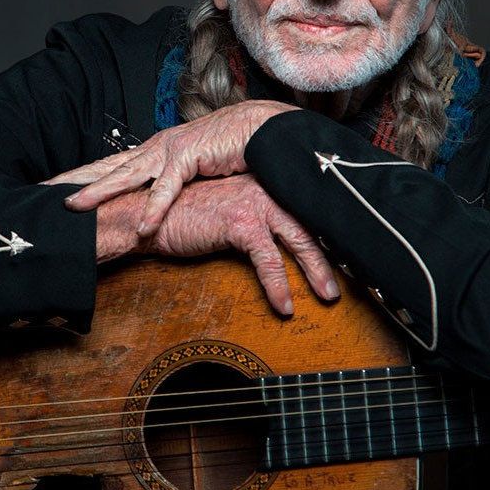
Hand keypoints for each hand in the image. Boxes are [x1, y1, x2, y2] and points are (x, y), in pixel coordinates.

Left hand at [59, 100, 298, 236]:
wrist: (262, 130)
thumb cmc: (230, 150)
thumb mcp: (193, 172)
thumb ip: (172, 187)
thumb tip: (154, 209)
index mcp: (152, 151)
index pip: (108, 166)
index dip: (80, 177)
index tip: (53, 188)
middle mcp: (154, 149)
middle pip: (105, 168)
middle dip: (73, 181)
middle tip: (41, 192)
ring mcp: (169, 151)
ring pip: (125, 176)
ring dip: (98, 192)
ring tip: (73, 207)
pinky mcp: (189, 158)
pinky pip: (167, 190)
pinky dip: (154, 208)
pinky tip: (141, 227)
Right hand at [116, 173, 338, 316]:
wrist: (146, 216)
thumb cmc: (181, 219)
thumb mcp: (225, 219)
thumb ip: (251, 224)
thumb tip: (276, 245)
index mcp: (262, 185)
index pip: (301, 209)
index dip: (324, 233)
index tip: (343, 256)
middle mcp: (263, 189)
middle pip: (308, 222)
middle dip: (331, 254)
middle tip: (343, 280)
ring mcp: (253, 203)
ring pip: (297, 238)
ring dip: (316, 269)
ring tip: (327, 294)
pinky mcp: (240, 222)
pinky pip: (268, 259)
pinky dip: (278, 284)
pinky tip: (284, 304)